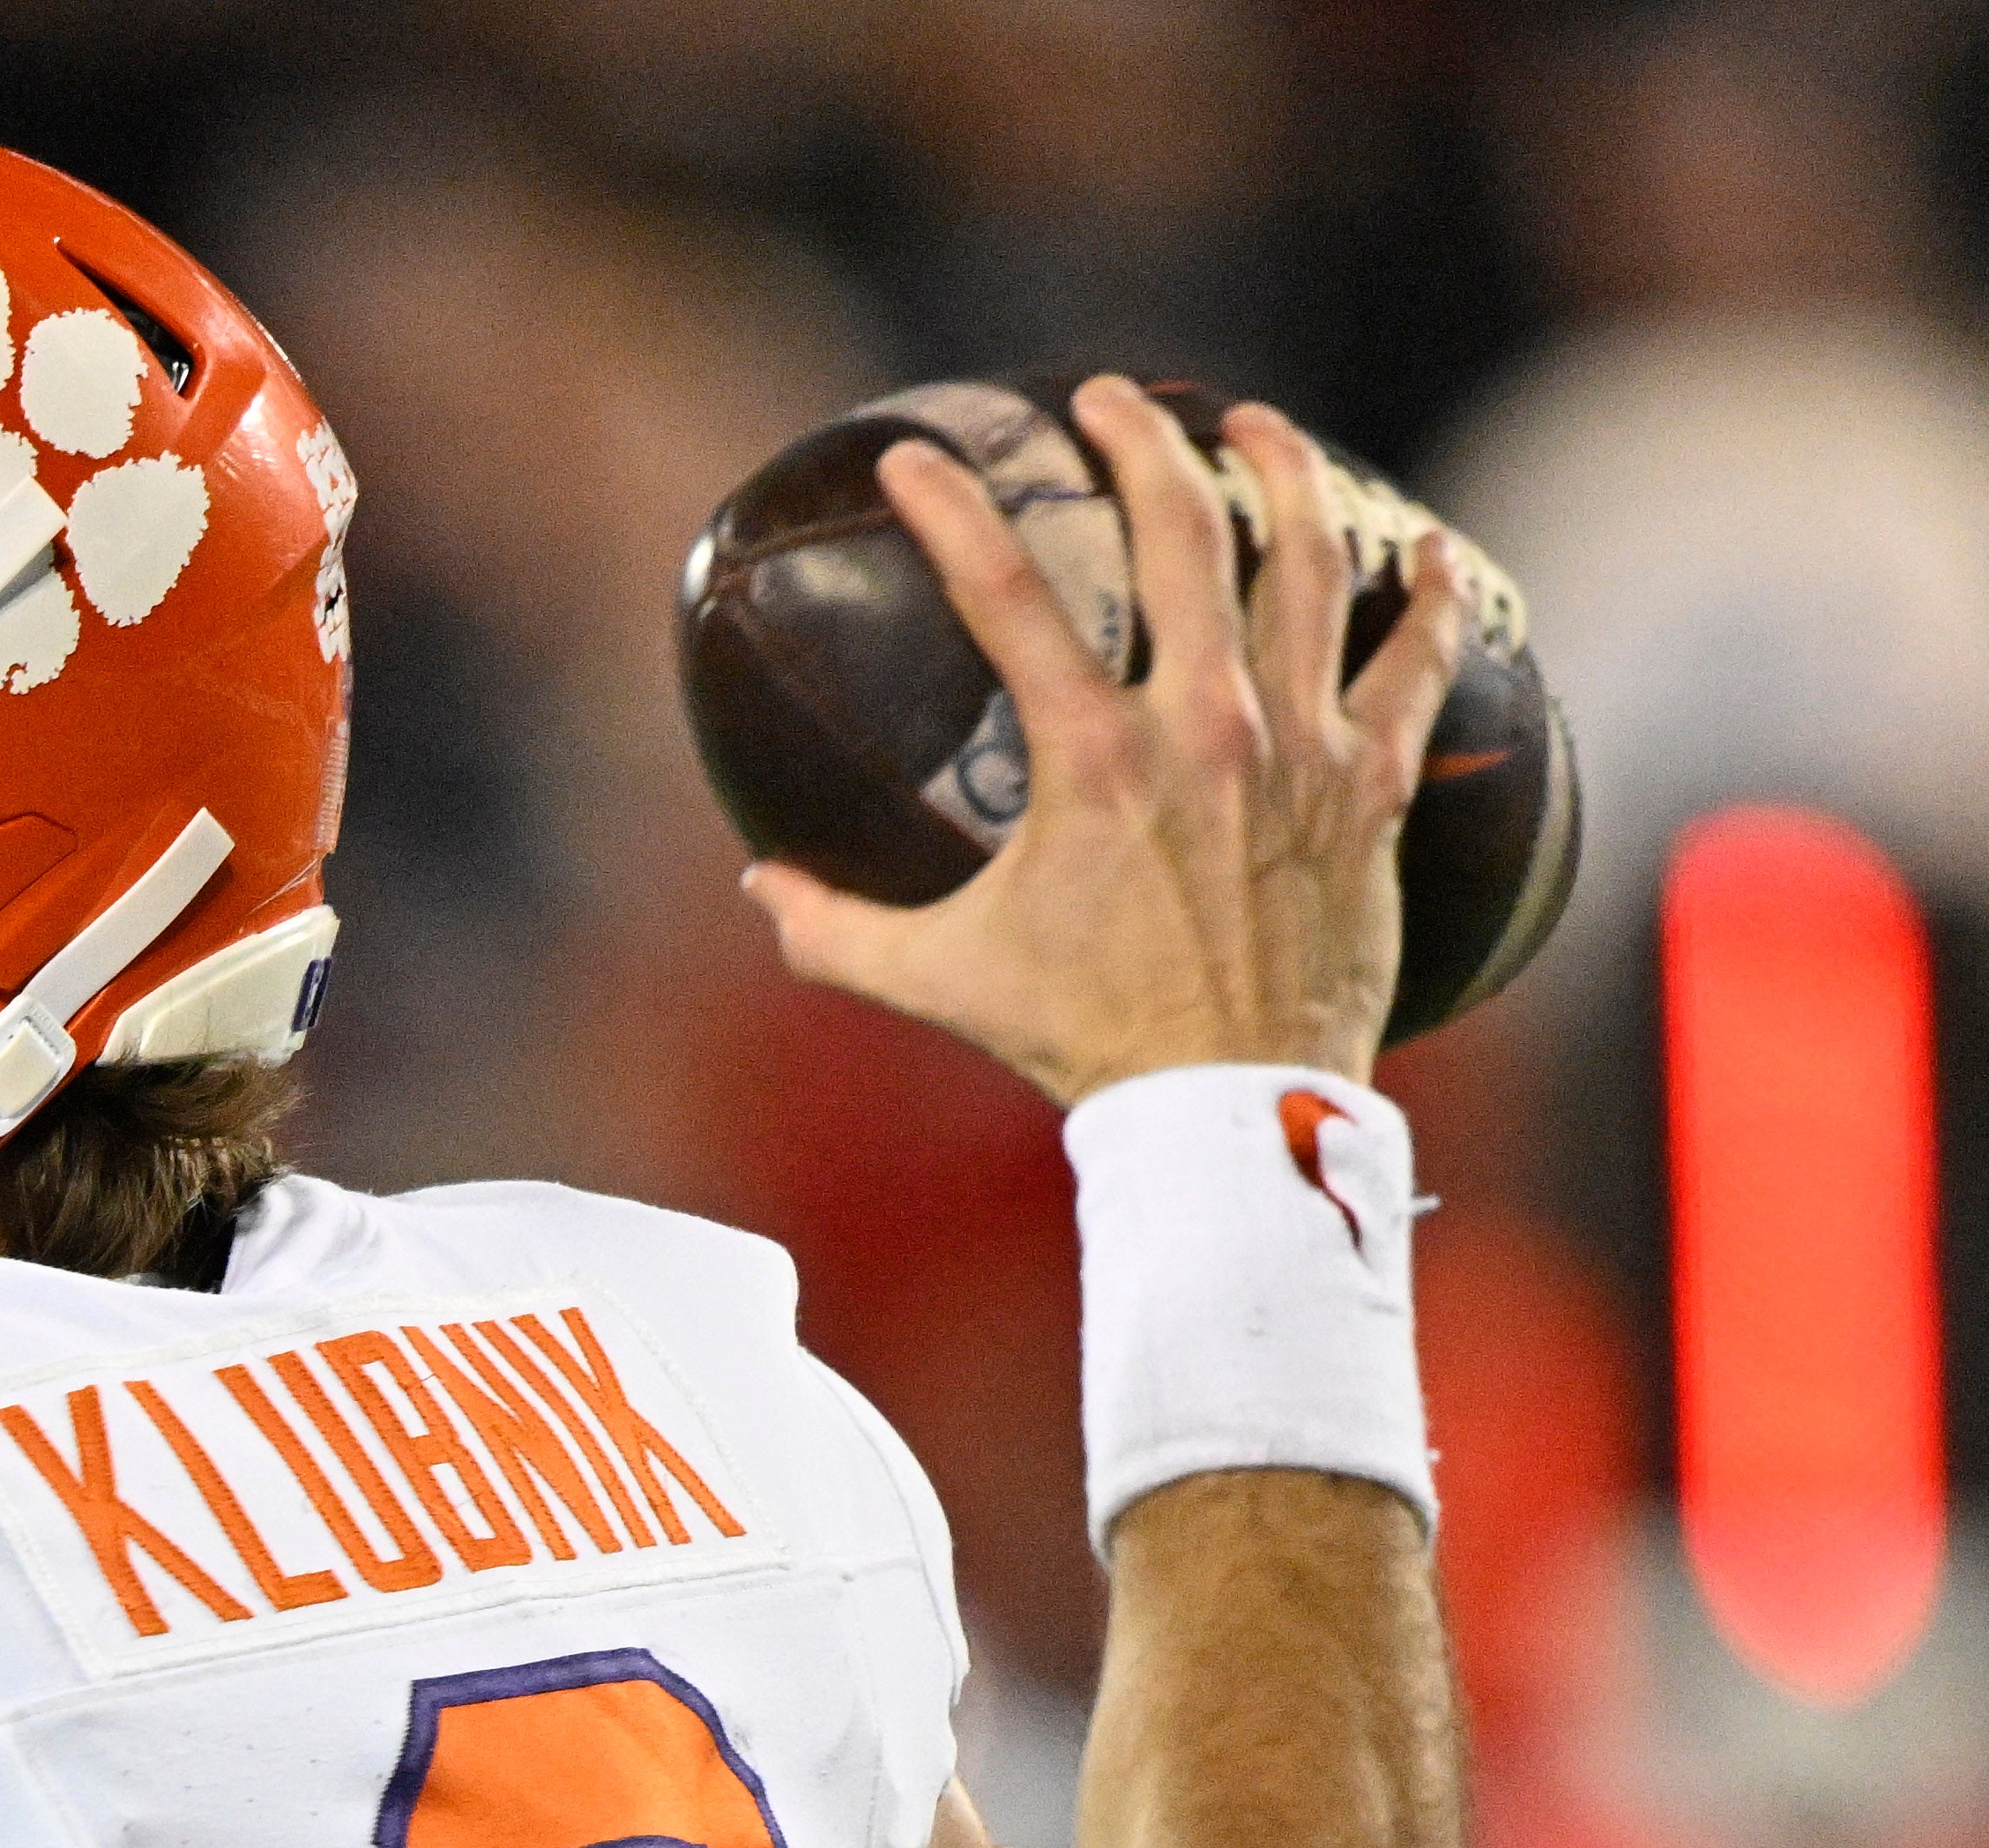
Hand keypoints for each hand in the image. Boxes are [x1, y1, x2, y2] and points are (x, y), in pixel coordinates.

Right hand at [740, 376, 1474, 1103]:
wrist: (1229, 1106)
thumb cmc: (1079, 1040)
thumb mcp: (938, 980)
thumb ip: (834, 928)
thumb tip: (756, 884)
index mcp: (1090, 760)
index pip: (1007, 595)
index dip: (951, 510)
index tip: (917, 456)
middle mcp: (1204, 727)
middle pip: (1184, 533)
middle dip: (1141, 443)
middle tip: (1110, 401)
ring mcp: (1302, 746)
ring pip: (1308, 565)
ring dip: (1283, 476)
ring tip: (1255, 425)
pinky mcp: (1374, 785)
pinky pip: (1417, 664)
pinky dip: (1431, 600)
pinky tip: (1428, 551)